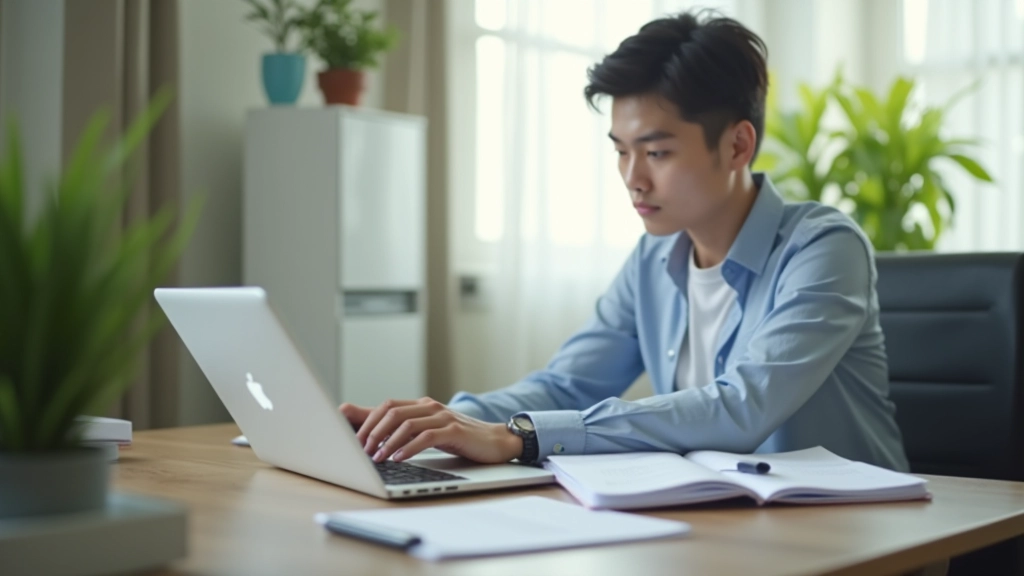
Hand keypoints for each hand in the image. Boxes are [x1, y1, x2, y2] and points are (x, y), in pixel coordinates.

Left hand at [338, 397, 522, 464]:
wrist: (496, 441)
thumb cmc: (458, 437)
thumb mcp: (427, 430)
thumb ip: (400, 427)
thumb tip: (370, 428)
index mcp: (421, 405)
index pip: (386, 405)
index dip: (366, 421)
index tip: (352, 440)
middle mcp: (430, 407)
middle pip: (392, 412)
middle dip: (372, 432)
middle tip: (361, 452)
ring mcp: (443, 417)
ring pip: (406, 424)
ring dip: (388, 443)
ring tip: (377, 459)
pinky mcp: (454, 430)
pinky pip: (426, 437)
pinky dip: (409, 448)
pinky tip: (399, 459)